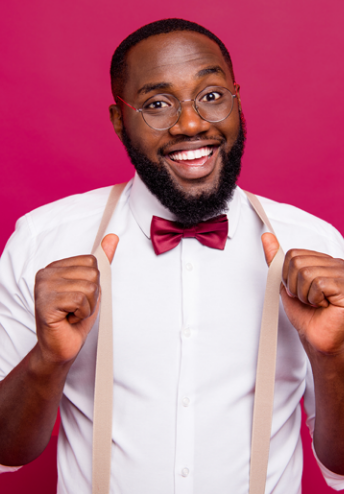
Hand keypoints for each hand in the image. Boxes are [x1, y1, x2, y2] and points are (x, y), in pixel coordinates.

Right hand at [34, 234, 118, 363]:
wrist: (61, 347)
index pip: (91, 261)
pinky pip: (80, 300)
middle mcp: (46, 273)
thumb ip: (102, 262)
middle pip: (92, 273)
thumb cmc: (75, 319)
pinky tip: (68, 319)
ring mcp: (43, 287)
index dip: (93, 283)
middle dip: (92, 296)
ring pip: (89, 287)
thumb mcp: (93, 288)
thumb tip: (112, 237)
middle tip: (76, 309)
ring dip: (87, 307)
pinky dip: (81, 314)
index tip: (79, 297)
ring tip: (72, 314)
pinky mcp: (45, 303)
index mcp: (55, 267)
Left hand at [262, 233, 343, 354]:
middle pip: (297, 261)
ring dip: (304, 294)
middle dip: (294, 285)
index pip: (293, 254)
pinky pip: (318, 283)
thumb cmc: (308, 315)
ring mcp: (342, 274)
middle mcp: (335, 264)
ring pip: (306, 272)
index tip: (297, 291)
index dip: (288, 276)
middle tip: (307, 298)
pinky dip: (314, 298)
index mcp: (323, 261)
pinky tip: (324, 305)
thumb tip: (267, 238)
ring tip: (316, 302)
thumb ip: (277, 261)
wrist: (317, 339)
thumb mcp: (287, 284)